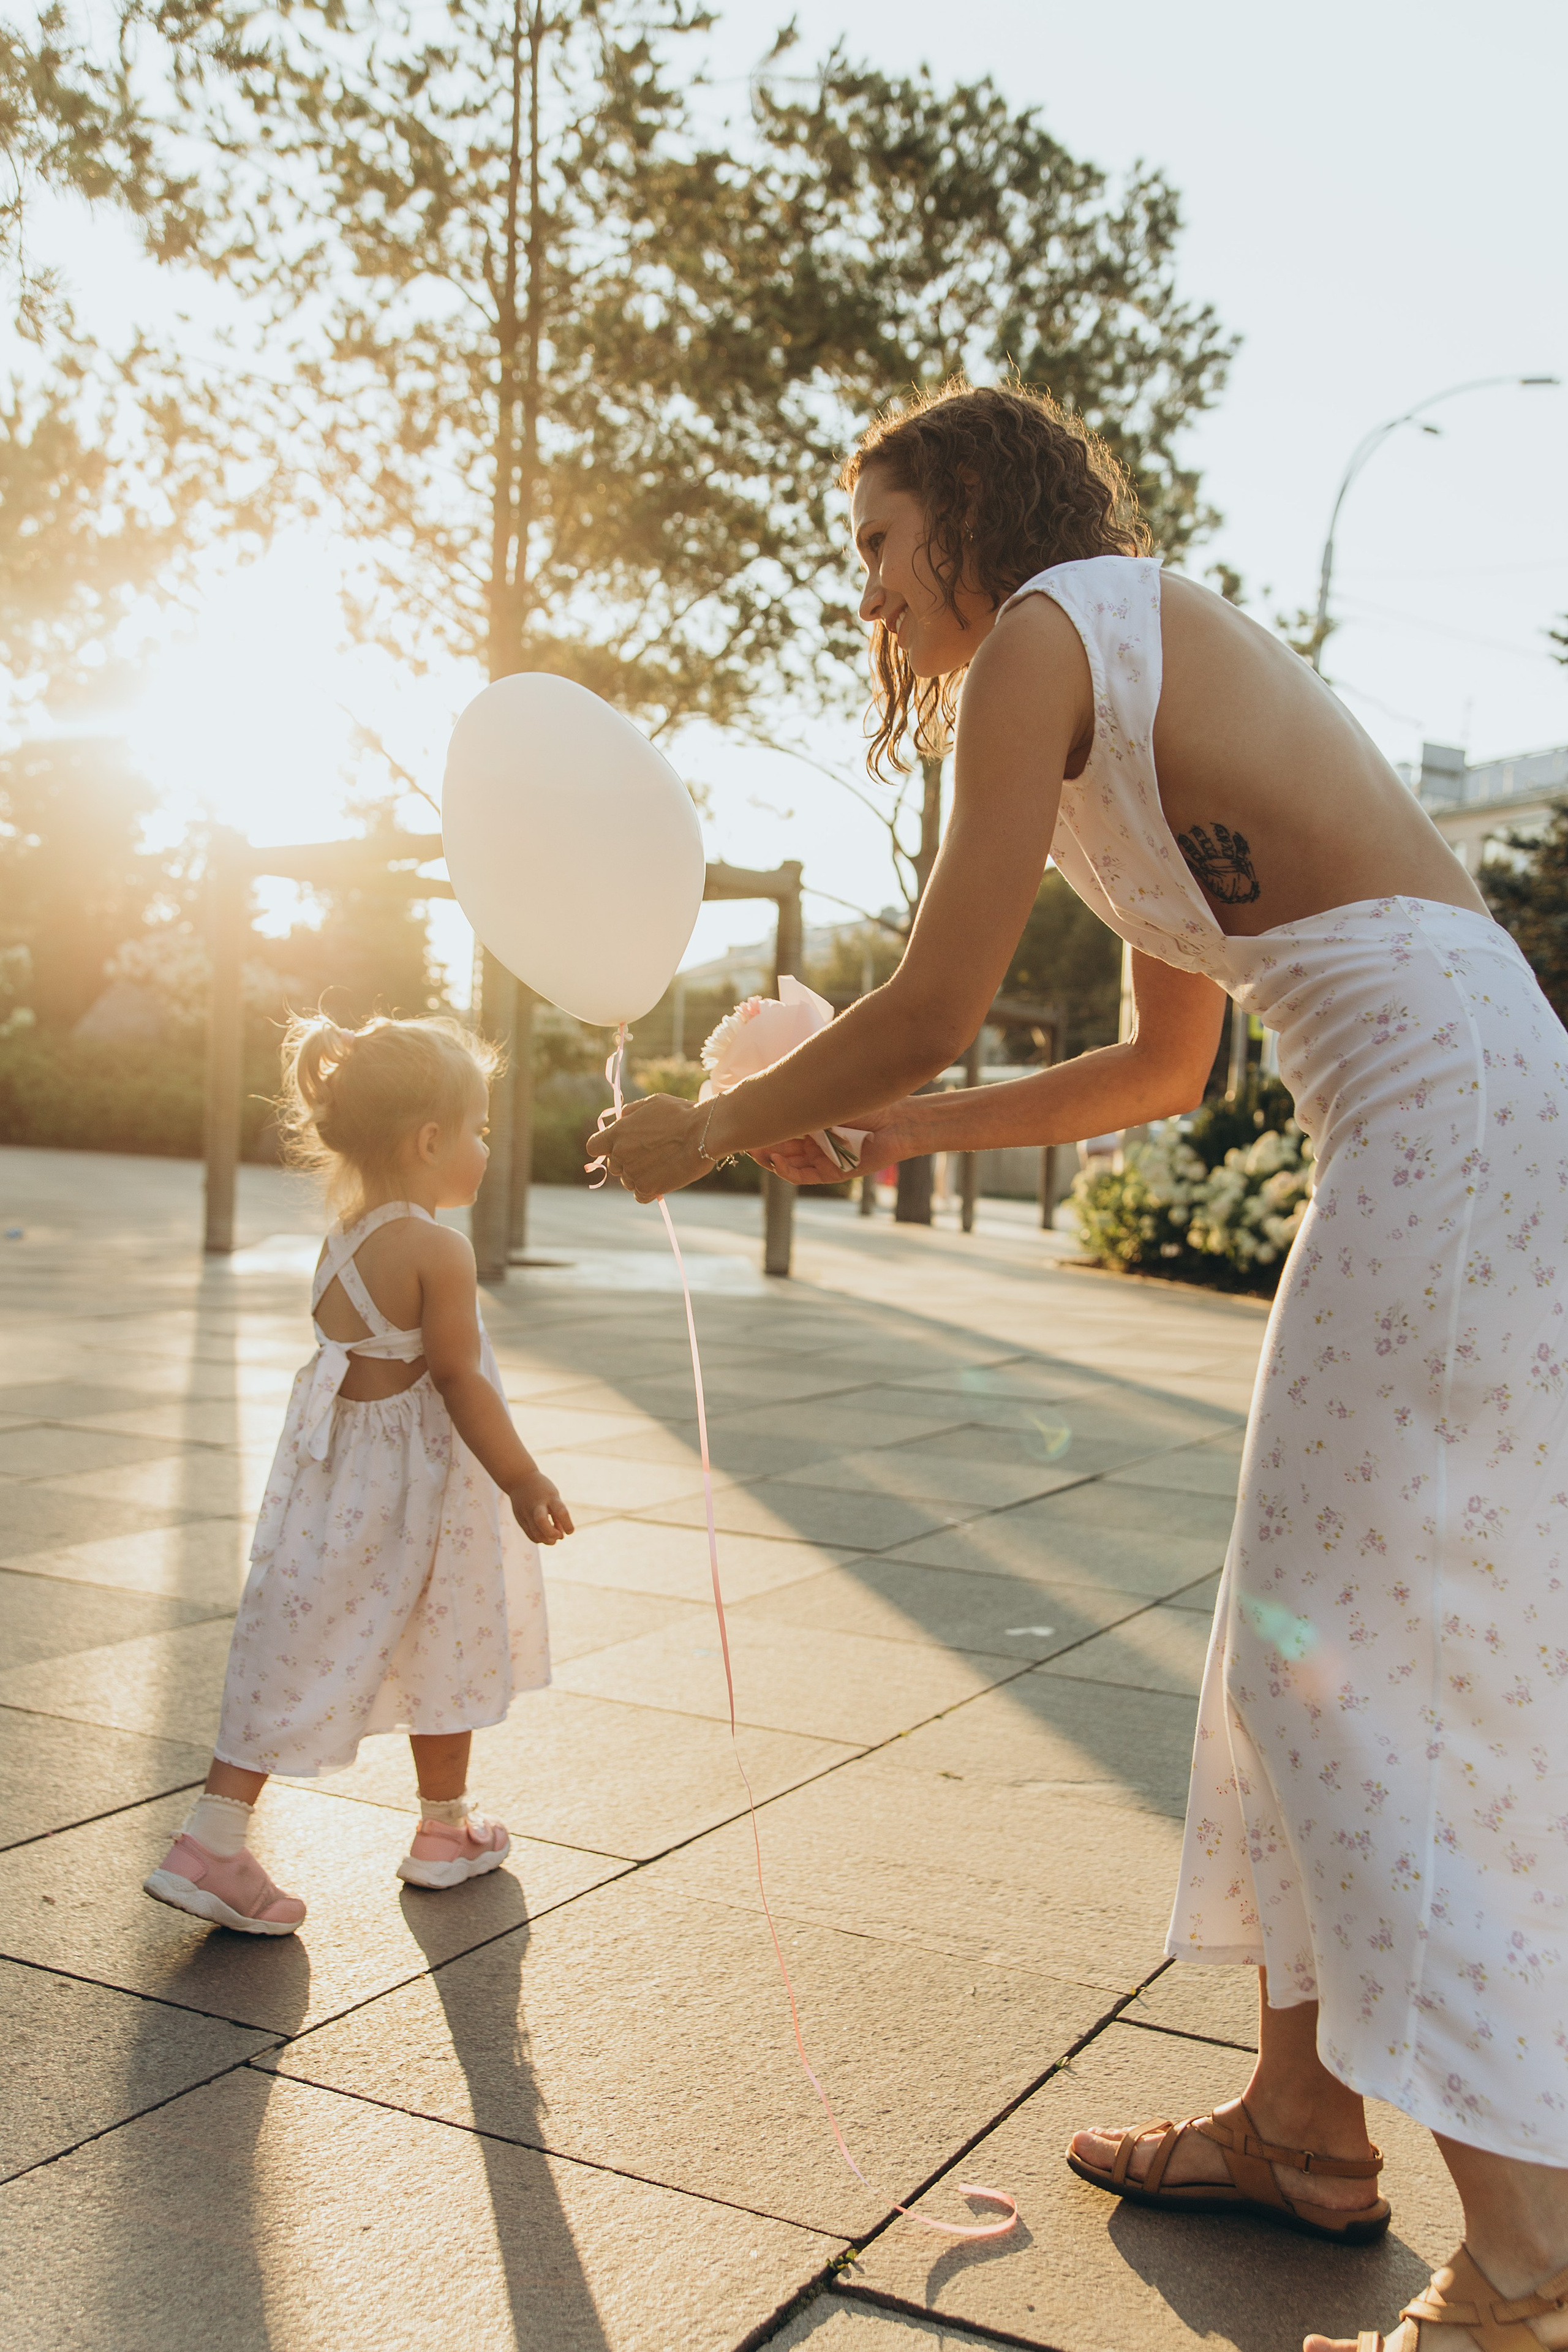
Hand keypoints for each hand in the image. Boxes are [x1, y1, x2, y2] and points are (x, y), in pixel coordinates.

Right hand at [509, 1470, 573, 1544]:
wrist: (519, 1480)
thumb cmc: (542, 1489)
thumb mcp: (554, 1496)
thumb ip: (558, 1515)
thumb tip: (561, 1537)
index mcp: (549, 1496)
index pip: (560, 1511)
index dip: (567, 1524)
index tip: (570, 1532)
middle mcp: (536, 1504)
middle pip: (542, 1521)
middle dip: (552, 1534)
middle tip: (559, 1536)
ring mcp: (526, 1512)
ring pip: (535, 1532)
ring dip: (546, 1540)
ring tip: (553, 1539)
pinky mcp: (520, 1519)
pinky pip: (529, 1534)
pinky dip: (539, 1539)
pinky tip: (544, 1536)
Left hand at [588, 1092, 710, 1202]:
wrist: (703, 1132)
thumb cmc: (681, 1114)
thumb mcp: (652, 1103)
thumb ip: (630, 1112)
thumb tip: (619, 1118)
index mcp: (618, 1132)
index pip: (594, 1147)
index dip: (604, 1148)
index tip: (617, 1147)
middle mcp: (620, 1154)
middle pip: (613, 1165)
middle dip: (627, 1161)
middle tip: (650, 1154)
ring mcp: (633, 1173)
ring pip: (627, 1181)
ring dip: (639, 1176)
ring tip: (661, 1165)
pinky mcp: (648, 1189)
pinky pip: (640, 1195)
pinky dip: (648, 1191)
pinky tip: (662, 1180)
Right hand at [753, 1102, 911, 1187]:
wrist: (899, 1121)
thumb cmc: (867, 1102)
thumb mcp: (827, 1097)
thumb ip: (802, 1099)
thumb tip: (768, 1090)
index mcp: (812, 1120)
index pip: (780, 1126)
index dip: (762, 1125)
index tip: (743, 1120)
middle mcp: (815, 1140)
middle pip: (779, 1144)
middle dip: (761, 1142)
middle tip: (744, 1137)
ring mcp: (822, 1157)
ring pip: (788, 1162)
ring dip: (770, 1157)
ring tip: (757, 1149)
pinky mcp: (831, 1172)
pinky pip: (802, 1176)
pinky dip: (787, 1171)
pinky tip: (777, 1162)